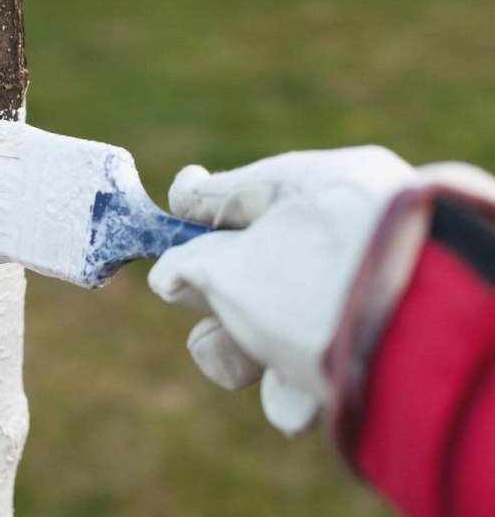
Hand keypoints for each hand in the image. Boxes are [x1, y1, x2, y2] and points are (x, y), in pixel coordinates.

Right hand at [149, 147, 417, 433]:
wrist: (425, 351)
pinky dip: (300, 378)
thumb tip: (170, 272)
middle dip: (220, 304)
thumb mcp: (234, 270)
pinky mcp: (391, 337)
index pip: (245, 188)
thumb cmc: (318, 288)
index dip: (198, 209)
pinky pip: (329, 347)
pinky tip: (292, 408)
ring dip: (251, 352)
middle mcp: (355, 227)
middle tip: (205, 326)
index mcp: (322, 184)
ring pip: (290, 312)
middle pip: (263, 260)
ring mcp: (374, 282)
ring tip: (242, 372)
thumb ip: (192, 264)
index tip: (167, 215)